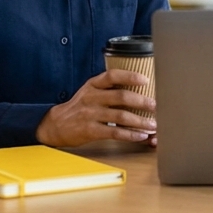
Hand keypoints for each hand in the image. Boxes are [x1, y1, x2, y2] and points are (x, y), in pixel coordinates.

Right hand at [35, 69, 156, 147]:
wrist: (56, 125)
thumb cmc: (80, 106)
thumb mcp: (90, 91)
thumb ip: (109, 88)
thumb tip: (139, 89)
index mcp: (93, 84)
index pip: (112, 76)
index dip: (130, 76)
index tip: (145, 80)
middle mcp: (91, 97)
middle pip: (121, 97)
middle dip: (142, 102)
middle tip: (156, 106)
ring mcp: (90, 114)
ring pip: (120, 117)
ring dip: (140, 121)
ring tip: (153, 124)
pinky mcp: (90, 131)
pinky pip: (114, 133)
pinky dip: (130, 135)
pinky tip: (141, 136)